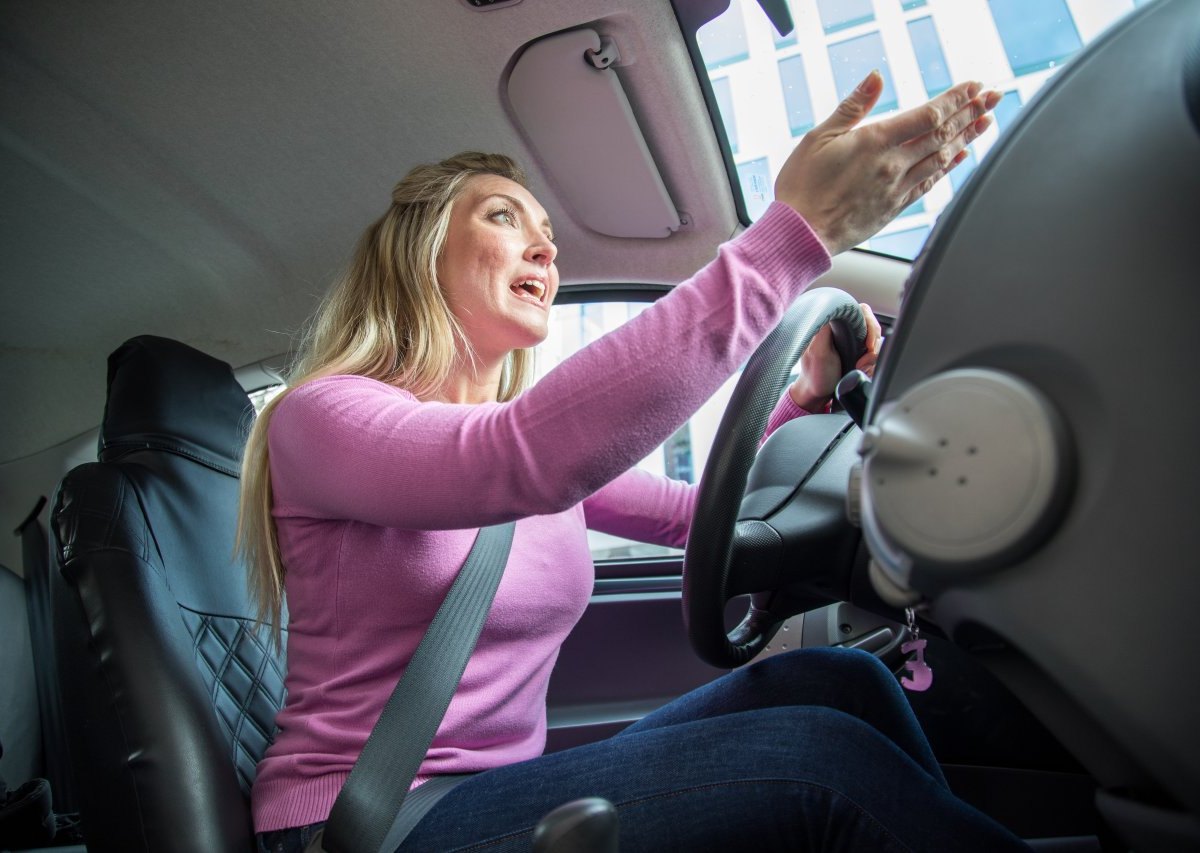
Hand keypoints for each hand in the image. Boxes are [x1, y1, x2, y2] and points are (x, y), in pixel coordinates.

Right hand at [775, 72, 1000, 254]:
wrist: (800, 234)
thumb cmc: (802, 187)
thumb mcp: (819, 137)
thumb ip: (852, 107)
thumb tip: (875, 78)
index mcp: (875, 143)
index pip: (927, 115)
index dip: (955, 99)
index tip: (973, 87)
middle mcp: (892, 165)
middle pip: (942, 135)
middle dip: (970, 113)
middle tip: (993, 98)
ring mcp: (896, 188)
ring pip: (941, 159)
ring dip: (966, 138)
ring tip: (985, 122)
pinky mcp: (893, 208)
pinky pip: (929, 184)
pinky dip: (948, 169)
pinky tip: (959, 158)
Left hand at [788, 303, 882, 410]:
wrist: (818, 395)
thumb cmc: (815, 374)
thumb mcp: (817, 351)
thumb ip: (824, 329)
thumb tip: (833, 310)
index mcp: (834, 324)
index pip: (861, 312)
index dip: (869, 326)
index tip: (868, 345)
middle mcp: (844, 329)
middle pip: (872, 327)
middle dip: (872, 347)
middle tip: (862, 363)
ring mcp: (853, 342)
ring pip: (876, 342)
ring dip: (871, 358)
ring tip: (859, 368)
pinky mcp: (859, 354)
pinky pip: (874, 354)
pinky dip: (871, 364)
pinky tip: (862, 371)